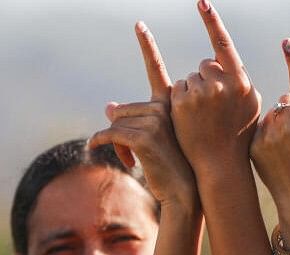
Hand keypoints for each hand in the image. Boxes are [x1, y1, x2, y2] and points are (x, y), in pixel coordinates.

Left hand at [89, 22, 196, 206]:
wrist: (187, 192)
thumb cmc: (176, 167)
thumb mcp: (156, 141)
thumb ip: (136, 120)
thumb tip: (109, 106)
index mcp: (172, 105)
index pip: (156, 70)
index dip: (147, 46)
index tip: (139, 25)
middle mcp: (166, 107)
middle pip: (124, 110)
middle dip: (121, 132)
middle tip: (131, 154)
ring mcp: (156, 120)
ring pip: (116, 122)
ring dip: (114, 143)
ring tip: (130, 160)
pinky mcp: (144, 136)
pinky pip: (110, 133)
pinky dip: (101, 143)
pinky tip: (103, 153)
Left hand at [170, 0, 259, 173]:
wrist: (219, 163)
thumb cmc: (238, 136)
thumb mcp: (249, 108)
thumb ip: (239, 83)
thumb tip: (221, 63)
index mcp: (242, 83)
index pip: (224, 45)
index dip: (212, 22)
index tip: (201, 2)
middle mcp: (222, 84)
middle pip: (206, 65)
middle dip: (206, 79)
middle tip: (212, 106)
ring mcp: (201, 92)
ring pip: (190, 77)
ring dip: (192, 91)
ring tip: (202, 117)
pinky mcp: (181, 101)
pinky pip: (176, 89)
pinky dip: (179, 101)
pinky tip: (189, 119)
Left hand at [251, 38, 289, 204]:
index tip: (287, 43)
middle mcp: (287, 126)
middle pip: (283, 100)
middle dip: (289, 109)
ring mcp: (268, 136)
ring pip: (270, 114)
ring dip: (276, 122)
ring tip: (285, 147)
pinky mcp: (254, 144)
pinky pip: (259, 127)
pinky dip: (266, 133)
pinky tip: (274, 152)